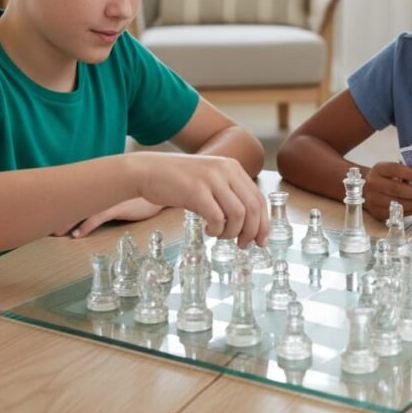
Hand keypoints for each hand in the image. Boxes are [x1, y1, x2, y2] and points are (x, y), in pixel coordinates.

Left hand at [51, 198, 163, 238]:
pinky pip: (96, 219)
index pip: (76, 196)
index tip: (47, 214)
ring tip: (55, 232)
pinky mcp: (117, 208)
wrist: (160, 188)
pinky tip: (77, 235)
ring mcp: (109, 200)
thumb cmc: (140, 195)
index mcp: (100, 190)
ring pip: (82, 211)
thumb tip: (91, 208)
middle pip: (74, 202)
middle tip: (43, 225)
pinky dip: (84, 227)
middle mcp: (102, 193)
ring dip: (68, 223)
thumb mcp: (119, 196)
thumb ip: (106, 200)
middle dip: (58, 213)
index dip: (62, 205)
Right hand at [134, 152, 268, 246]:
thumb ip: (227, 193)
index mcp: (232, 167)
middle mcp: (226, 170)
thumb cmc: (178, 181)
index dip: (263, 223)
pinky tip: (207, 230)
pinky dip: (216, 230)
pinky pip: (217, 218)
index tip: (261, 240)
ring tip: (219, 236)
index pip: (258, 198)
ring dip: (231, 232)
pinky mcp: (196, 190)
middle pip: (253, 208)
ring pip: (238, 215)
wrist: (148, 171)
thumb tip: (248, 223)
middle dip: (252, 232)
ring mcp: (211, 179)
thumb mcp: (209, 180)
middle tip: (243, 245)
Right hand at [364, 160, 411, 220]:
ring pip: (397, 203)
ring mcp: (373, 200)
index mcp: (378, 169)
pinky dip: (411, 210)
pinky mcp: (377, 212)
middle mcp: (373, 184)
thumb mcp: (390, 170)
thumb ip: (404, 172)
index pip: (394, 169)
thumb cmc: (384, 178)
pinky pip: (396, 213)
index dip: (410, 173)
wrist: (364, 190)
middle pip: (396, 189)